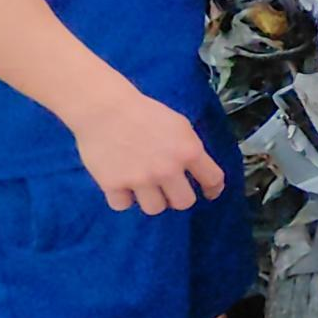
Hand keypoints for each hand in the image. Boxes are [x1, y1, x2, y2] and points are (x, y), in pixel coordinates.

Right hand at [66, 89, 225, 213]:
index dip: (213, 189)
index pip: (213, 180)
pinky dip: (123, 198)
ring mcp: (140, 179)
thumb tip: (196, 170)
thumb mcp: (179, 125)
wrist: (104, 108)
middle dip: (178, 197)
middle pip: (184, 203)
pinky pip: (123, 205)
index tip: (208, 193)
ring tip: (143, 187)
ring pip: (155, 209)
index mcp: (188, 151)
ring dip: (151, 199)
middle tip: (169, 189)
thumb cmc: (144, 112)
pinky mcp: (113, 185)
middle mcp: (167, 169)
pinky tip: (121, 185)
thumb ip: (189, 149)